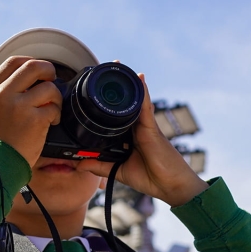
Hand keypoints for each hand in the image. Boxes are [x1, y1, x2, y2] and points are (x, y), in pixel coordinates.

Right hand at [0, 56, 61, 167]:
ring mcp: (19, 106)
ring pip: (49, 87)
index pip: (13, 62)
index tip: (38, 72)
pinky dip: (56, 115)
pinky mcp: (34, 119)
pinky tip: (49, 123)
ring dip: (55, 97)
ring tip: (50, 108)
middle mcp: (2, 95)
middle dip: (48, 71)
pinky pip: (54, 107)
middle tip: (51, 80)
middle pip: (34, 67)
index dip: (31, 62)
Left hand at [76, 73, 207, 206]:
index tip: (93, 90)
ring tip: (118, 65)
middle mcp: (137, 128)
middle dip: (116, 87)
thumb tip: (78, 162)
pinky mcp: (152, 129)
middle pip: (124, 104)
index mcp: (128, 137)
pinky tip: (139, 79)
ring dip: (127, 83)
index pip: (115, 116)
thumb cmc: (151, 178)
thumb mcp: (118, 172)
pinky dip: (142, 94)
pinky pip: (145, 108)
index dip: (106, 104)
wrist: (172, 186)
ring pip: (134, 101)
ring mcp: (145, 126)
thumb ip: (99, 166)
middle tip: (104, 69)